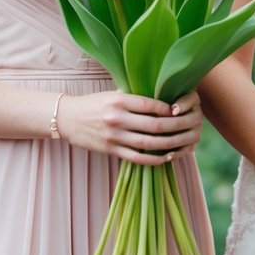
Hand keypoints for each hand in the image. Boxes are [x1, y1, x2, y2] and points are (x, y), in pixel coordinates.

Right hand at [57, 89, 202, 162]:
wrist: (68, 118)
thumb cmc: (94, 103)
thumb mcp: (112, 94)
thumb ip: (134, 97)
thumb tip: (161, 97)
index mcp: (119, 101)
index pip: (151, 105)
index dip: (168, 108)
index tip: (179, 110)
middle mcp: (117, 118)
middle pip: (153, 125)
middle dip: (173, 127)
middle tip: (186, 127)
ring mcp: (114, 136)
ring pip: (147, 143)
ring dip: (167, 145)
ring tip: (180, 144)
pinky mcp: (110, 149)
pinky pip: (136, 157)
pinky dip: (153, 159)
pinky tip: (165, 157)